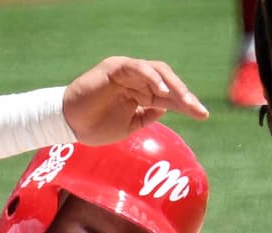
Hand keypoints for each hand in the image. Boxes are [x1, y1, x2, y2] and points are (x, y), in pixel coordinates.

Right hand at [63, 56, 208, 144]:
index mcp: (140, 94)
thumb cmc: (93, 127)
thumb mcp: (128, 127)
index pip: (168, 96)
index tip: (202, 115)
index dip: (186, 104)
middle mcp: (137, 80)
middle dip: (184, 95)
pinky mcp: (116, 67)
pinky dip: (152, 78)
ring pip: (157, 72)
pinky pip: (139, 68)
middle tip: (198, 109)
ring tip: (184, 101)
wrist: (69, 125)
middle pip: (168, 82)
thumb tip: (166, 109)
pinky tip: (162, 92)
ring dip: (172, 86)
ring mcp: (127, 72)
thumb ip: (146, 117)